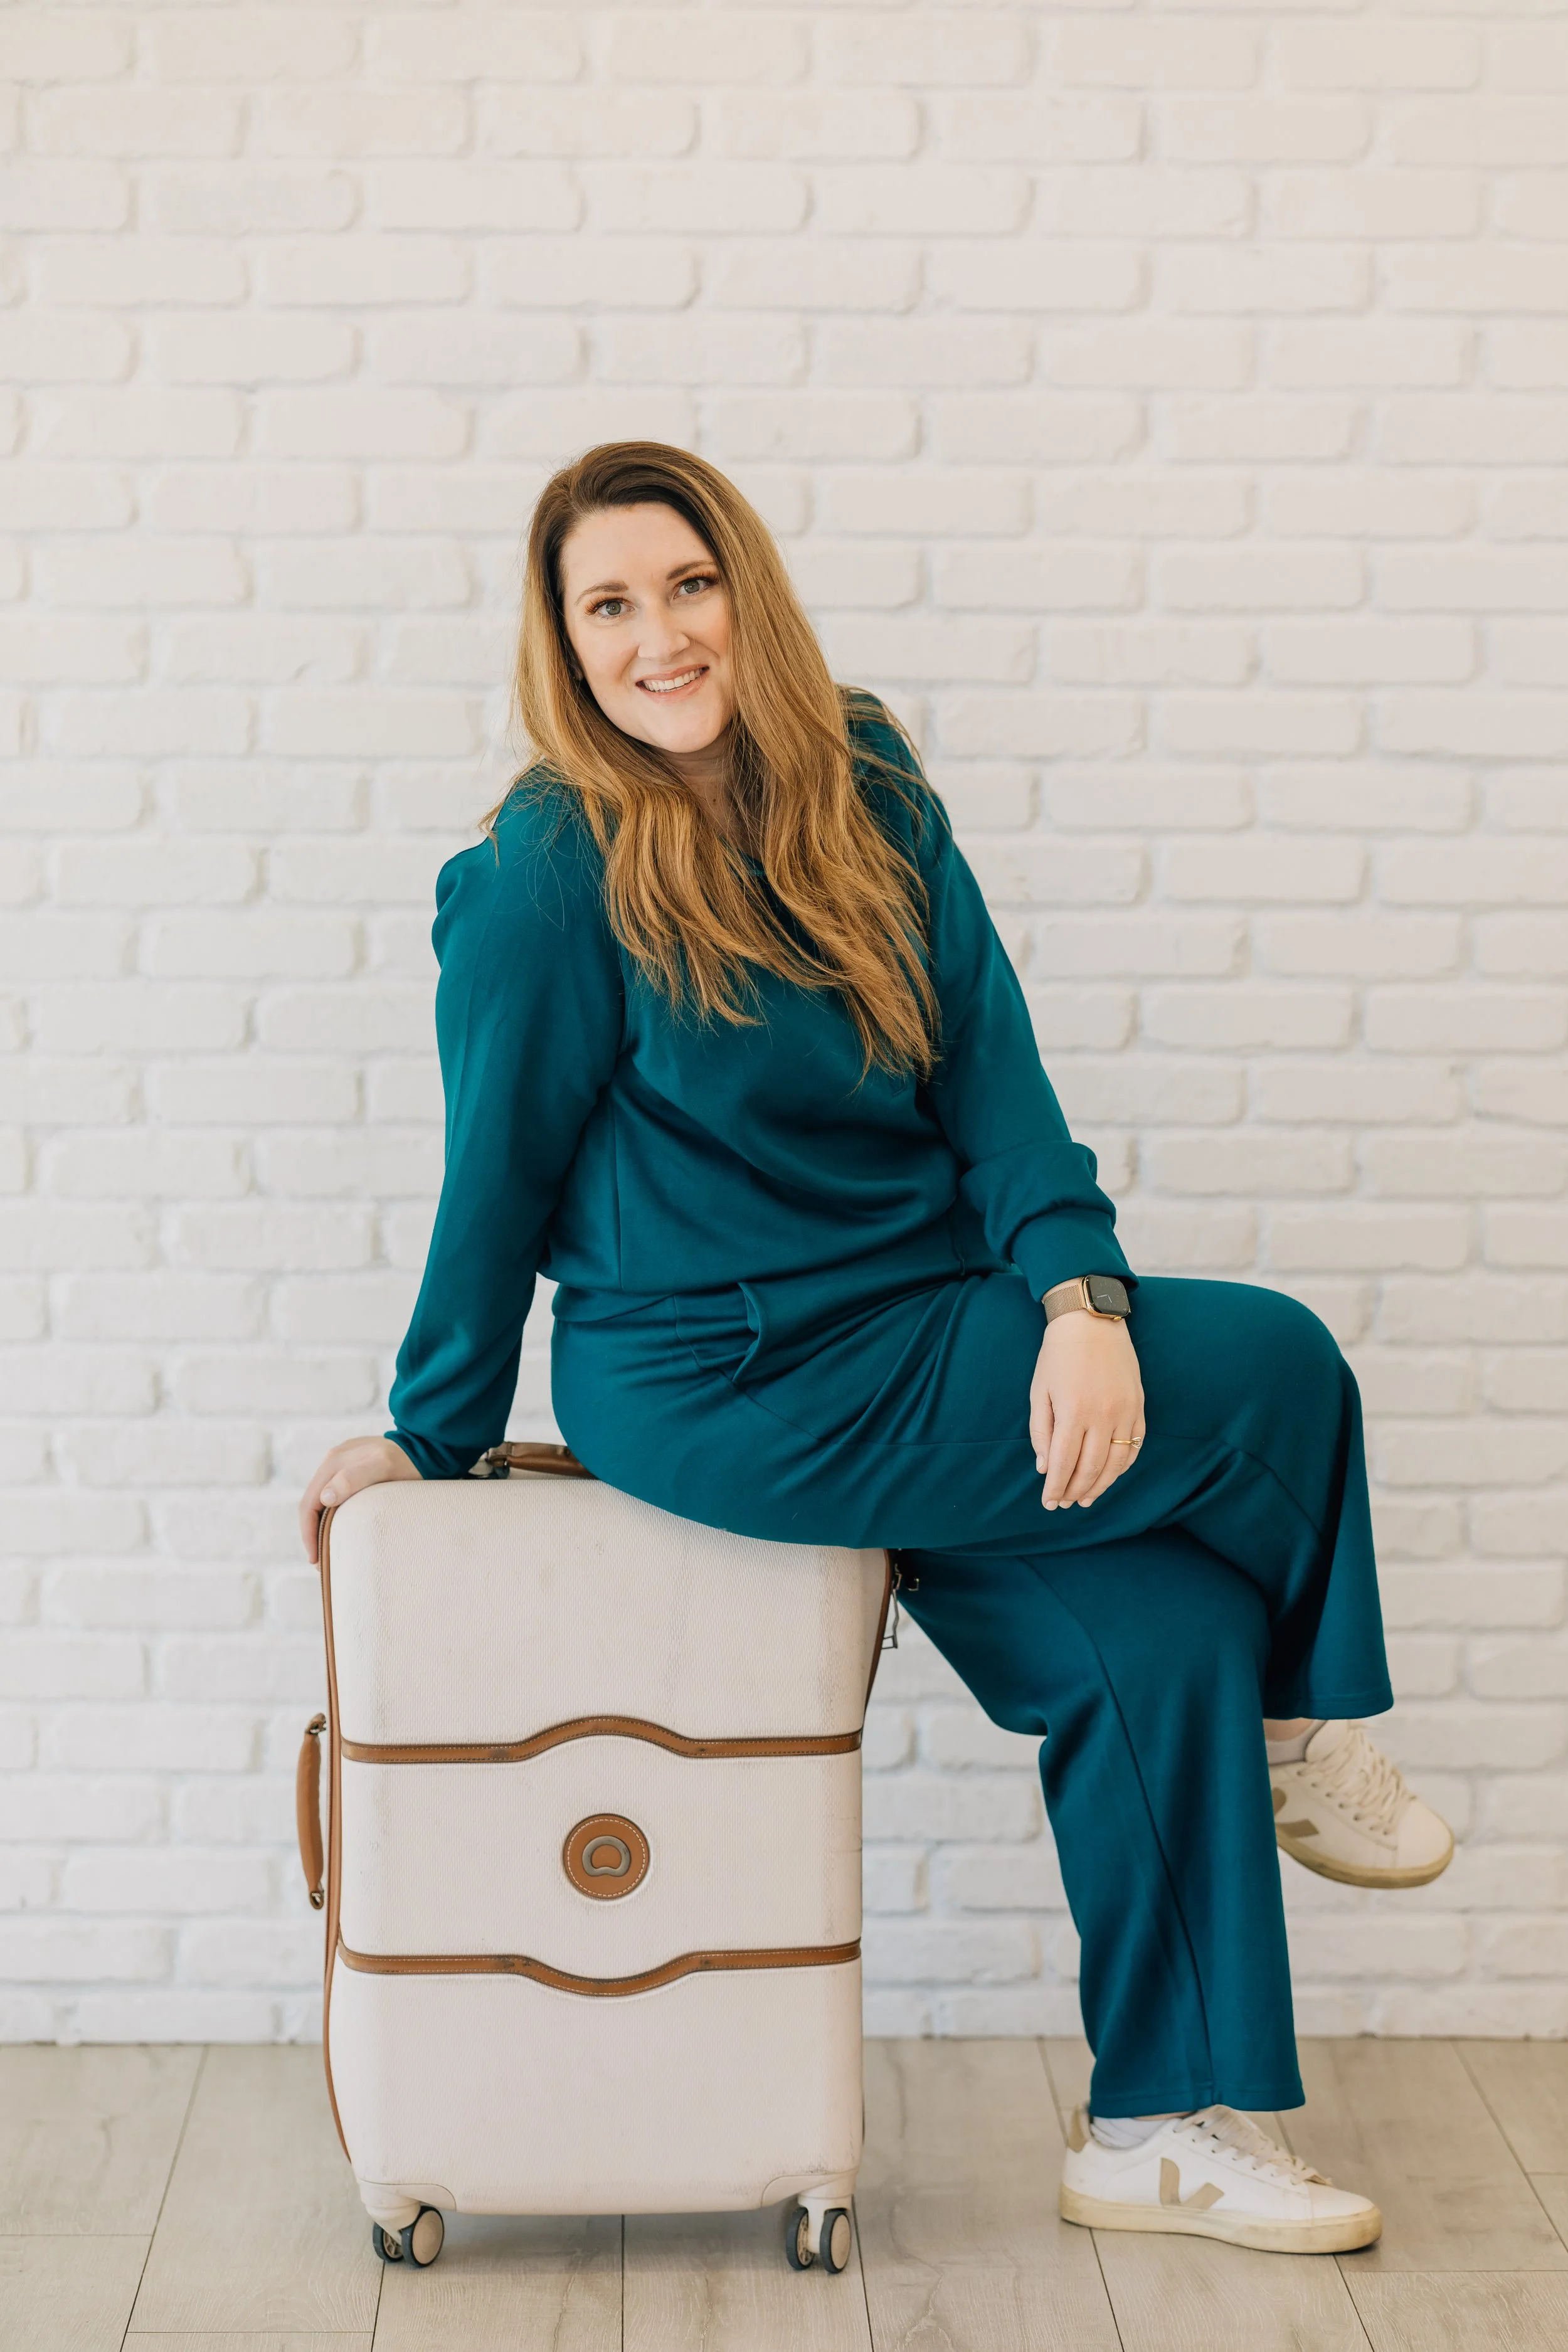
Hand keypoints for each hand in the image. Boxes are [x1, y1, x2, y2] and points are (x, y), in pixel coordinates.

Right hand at [299, 1435, 420, 1563]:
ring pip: (321, 1501)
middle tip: (320, 1563)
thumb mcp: (382, 1467)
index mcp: (334, 1462)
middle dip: (312, 1534)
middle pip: (312, 1503)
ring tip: (328, 1551)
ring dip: (320, 1527)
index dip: (309, 1533)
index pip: (310, 1503)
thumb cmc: (407, 1460)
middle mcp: (333, 1462)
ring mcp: (343, 1465)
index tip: (315, 1559)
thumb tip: (324, 1498)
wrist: (427, 1447)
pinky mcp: (354, 1471)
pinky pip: (335, 1496)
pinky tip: (339, 1530)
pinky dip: (332, 1516)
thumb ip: (353, 1479)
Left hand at [1028, 1313, 1145, 1510]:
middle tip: (1065, 1504)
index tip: (1049, 1503)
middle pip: (1091, 1468)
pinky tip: (1110, 1475)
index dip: (1056, 1487)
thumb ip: (1041, 1432)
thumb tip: (1045, 1468)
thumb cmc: (1058, 1356)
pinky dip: (1123, 1466)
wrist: (1092, 1321)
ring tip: (1086, 1498)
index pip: (1064, 1462)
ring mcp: (1125, 1411)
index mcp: (1073, 1411)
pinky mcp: (1139, 1406)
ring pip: (1116, 1462)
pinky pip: (1135, 1446)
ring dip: (1101, 1485)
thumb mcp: (1039, 1391)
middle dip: (1076, 1491)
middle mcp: (1102, 1415)